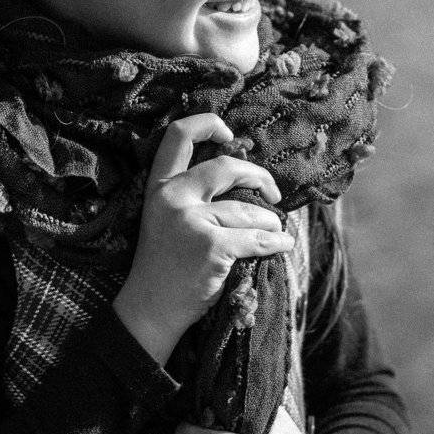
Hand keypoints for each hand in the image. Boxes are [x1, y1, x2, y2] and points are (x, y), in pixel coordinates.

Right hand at [113, 113, 292, 364]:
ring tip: (276, 233)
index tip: (230, 134)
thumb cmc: (166, 265)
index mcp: (160, 186)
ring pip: (249, 210)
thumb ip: (193, 193)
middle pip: (227, 166)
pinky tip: (282, 246)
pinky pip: (258, 238)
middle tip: (274, 193)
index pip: (178, 134)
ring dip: (271, 223)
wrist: (151, 309)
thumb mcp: (167, 218)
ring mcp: (191, 220)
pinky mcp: (211, 246)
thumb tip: (246, 174)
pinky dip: (276, 243)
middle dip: (260, 176)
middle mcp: (173, 196)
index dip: (208, 124)